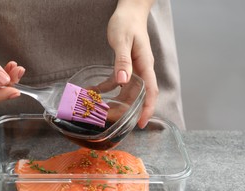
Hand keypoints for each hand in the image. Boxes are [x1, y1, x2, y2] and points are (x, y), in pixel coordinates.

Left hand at [107, 0, 157, 127]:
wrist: (128, 12)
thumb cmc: (127, 23)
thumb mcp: (122, 41)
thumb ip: (122, 61)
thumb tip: (123, 81)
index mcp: (145, 65)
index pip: (150, 91)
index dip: (147, 109)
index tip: (141, 123)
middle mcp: (141, 70)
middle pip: (137, 96)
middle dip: (126, 110)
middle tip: (111, 119)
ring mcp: (133, 70)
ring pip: (127, 92)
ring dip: (115, 102)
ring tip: (101, 111)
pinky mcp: (124, 67)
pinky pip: (116, 83)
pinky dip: (106, 89)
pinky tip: (93, 92)